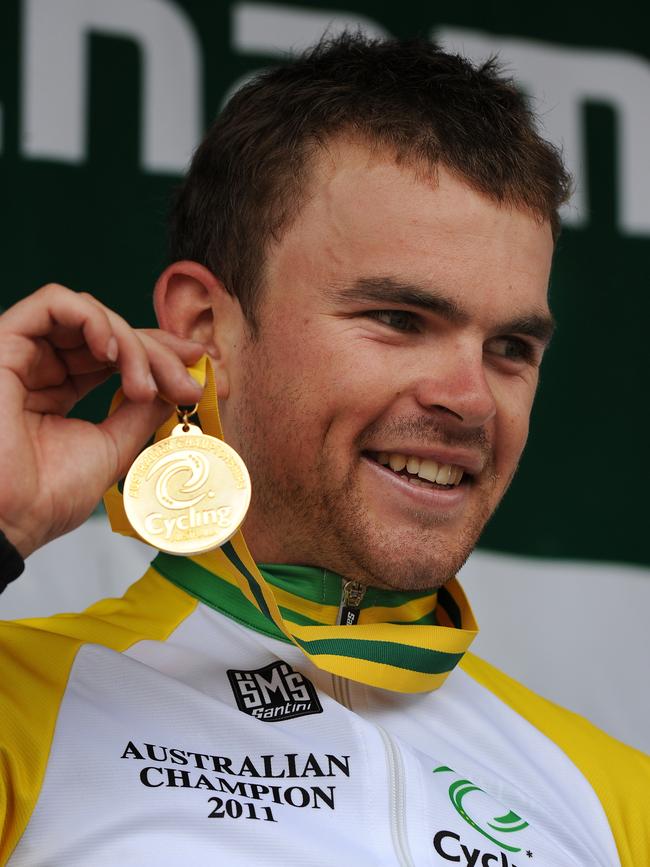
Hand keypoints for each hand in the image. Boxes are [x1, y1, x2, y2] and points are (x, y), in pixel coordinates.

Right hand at [0, 284, 206, 557]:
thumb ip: (141, 411)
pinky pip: (54, 302)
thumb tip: (175, 387)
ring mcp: (22, 353)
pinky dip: (95, 319)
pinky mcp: (4, 342)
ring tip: (146, 386)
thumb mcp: (112, 446)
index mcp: (60, 390)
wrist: (9, 519)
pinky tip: (113, 354)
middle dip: (158, 353)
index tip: (202, 368)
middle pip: (110, 332)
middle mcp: (40, 367)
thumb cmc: (46, 496)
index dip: (161, 353)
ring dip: (131, 343)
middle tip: (187, 384)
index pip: (116, 353)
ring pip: (90, 315)